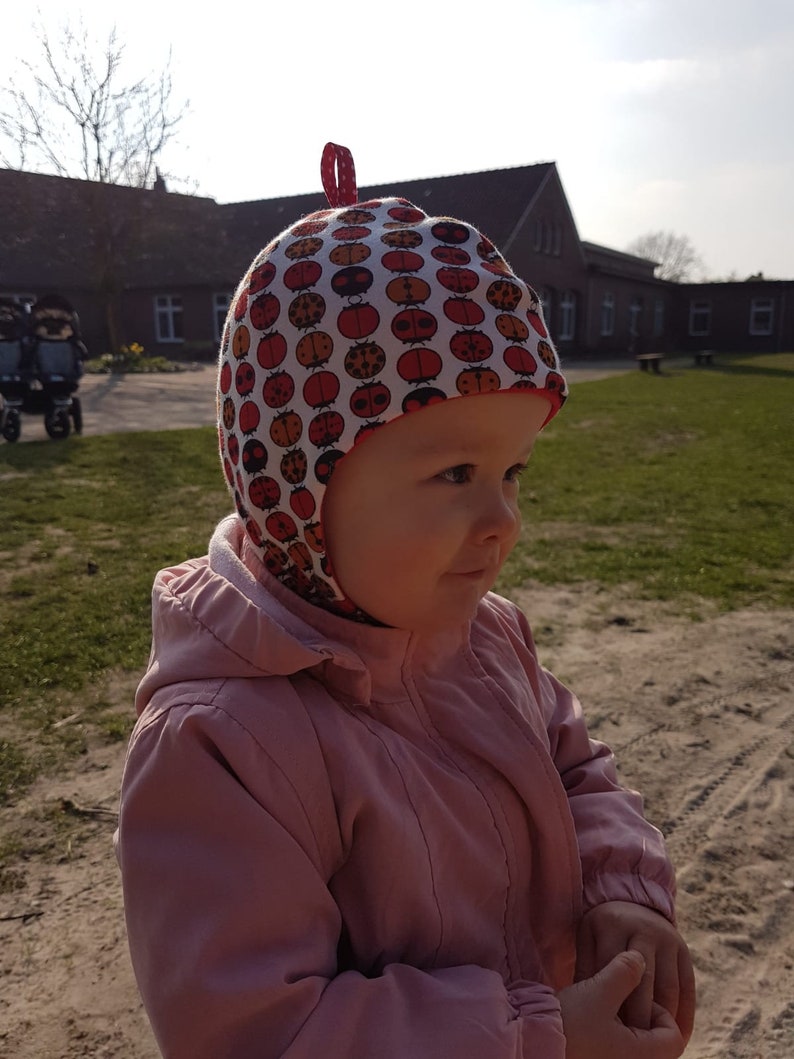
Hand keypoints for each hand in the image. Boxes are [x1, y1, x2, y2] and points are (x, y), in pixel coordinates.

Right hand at [559, 950, 684, 1058]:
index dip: (660, 1012)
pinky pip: (620, 1049)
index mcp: (641, 1056)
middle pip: (657, 1043)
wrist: (534, 1042)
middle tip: (620, 998)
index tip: (634, 996)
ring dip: (628, 1023)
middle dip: (643, 1016)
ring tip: (606, 1005)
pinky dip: (616, 1032)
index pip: (674, 1037)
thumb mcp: (599, 991)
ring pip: (638, 1045)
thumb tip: (640, 959)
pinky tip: (596, 1016)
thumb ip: (624, 973)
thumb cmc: (570, 1022)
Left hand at [576, 902, 695, 1042]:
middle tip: (634, 1046)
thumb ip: (587, 970)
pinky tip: (679, 1039)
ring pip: (668, 988)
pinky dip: (685, 1016)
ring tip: (655, 1048)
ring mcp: (667, 939)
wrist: (633, 904)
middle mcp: (643, 930)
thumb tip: (586, 1009)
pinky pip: (687, 988)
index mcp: (613, 925)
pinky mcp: (684, 950)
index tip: (611, 1032)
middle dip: (640, 1019)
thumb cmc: (603, 932)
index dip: (613, 1004)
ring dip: (664, 1022)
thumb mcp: (588, 940)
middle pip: (644, 982)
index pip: (614, 971)